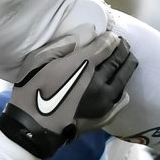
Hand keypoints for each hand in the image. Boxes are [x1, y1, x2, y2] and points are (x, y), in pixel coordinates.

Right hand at [0, 31, 138, 156]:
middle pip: (119, 59)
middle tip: (122, 44)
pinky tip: (121, 84)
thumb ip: (65, 43)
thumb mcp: (40, 58)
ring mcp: (104, 100)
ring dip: (127, 65)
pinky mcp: (104, 115)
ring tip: (127, 59)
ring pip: (124, 78)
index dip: (112, 38)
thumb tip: (88, 32)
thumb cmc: (31, 90)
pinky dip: (124, 87)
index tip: (112, 35)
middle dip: (122, 48)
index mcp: (83, 65)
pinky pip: (122, 98)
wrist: (31, 127)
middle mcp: (98, 81)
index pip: (108, 45)